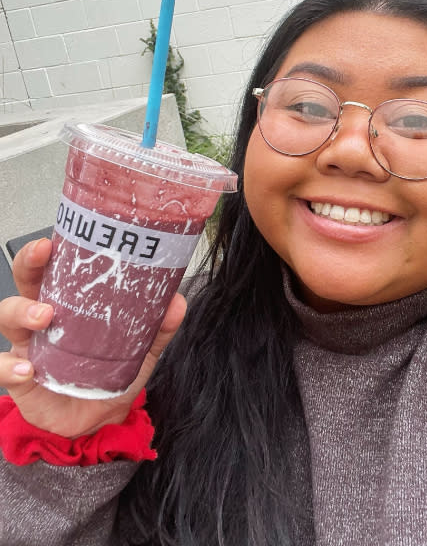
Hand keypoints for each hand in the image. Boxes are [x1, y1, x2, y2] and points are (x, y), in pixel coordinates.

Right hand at [0, 238, 185, 437]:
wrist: (101, 421)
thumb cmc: (111, 376)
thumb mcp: (139, 350)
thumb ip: (157, 328)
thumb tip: (176, 302)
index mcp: (66, 302)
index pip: (51, 267)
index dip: (47, 249)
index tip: (53, 238)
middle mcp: (41, 320)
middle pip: (22, 282)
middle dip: (27, 264)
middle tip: (43, 256)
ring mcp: (27, 348)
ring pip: (6, 317)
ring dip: (21, 311)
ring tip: (44, 316)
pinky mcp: (21, 381)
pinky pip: (4, 370)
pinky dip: (10, 368)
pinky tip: (28, 370)